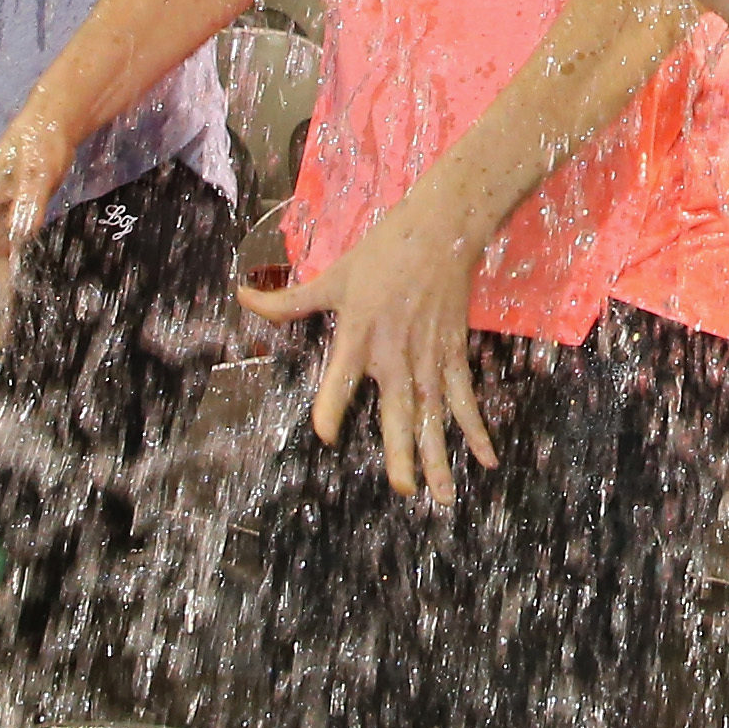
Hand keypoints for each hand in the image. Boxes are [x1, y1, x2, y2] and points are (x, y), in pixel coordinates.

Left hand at [242, 173, 499, 505]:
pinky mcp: (453, 354)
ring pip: (435, 415)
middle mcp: (395, 353)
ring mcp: (428, 357)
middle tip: (403, 489)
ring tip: (444, 496)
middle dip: (402, 452)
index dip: (332, 407)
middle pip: (399, 411)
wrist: (441, 231)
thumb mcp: (332, 277)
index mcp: (359, 335)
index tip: (326, 435)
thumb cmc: (382, 254)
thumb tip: (241, 296)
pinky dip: (476, 429)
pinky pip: (465, 398)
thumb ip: (288, 301)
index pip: (342, 378)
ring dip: (441, 455)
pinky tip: (487, 459)